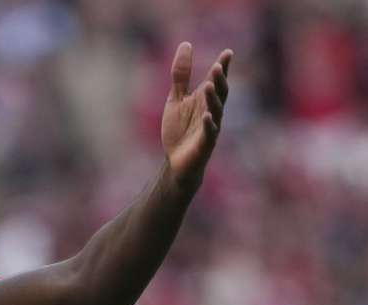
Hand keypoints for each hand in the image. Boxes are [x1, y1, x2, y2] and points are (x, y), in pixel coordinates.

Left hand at [161, 43, 231, 192]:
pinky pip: (210, 133)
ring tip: (209, 85)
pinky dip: (209, 124)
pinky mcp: (205, 144)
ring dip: (213, 98)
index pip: (216, 81)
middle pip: (219, 93)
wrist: (175, 161)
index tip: (227, 52)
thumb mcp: (176, 98)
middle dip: (219, 80)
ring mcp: (210, 127)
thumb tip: (186, 44)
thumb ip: (181, 75)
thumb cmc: (179, 129)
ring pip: (216, 111)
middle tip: (218, 66)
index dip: (223, 68)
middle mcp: (211, 111)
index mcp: (205, 100)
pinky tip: (206, 116)